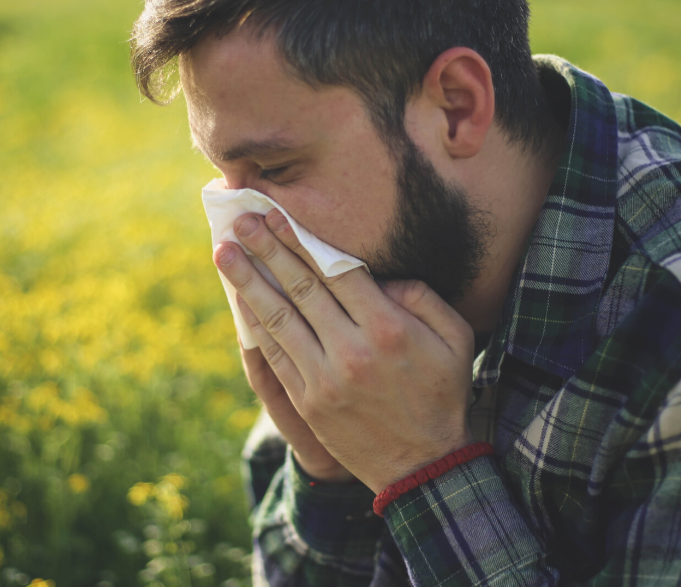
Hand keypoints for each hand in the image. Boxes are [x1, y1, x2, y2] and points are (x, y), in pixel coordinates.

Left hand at [215, 210, 474, 493]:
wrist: (423, 465)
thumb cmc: (442, 392)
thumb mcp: (456, 337)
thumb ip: (421, 296)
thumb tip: (377, 276)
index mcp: (388, 328)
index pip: (335, 272)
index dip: (301, 240)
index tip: (277, 216)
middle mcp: (352, 351)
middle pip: (300, 288)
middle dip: (267, 250)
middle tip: (241, 222)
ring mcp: (325, 379)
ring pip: (278, 319)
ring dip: (248, 283)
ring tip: (224, 254)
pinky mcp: (309, 401)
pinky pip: (274, 355)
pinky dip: (254, 326)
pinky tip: (240, 301)